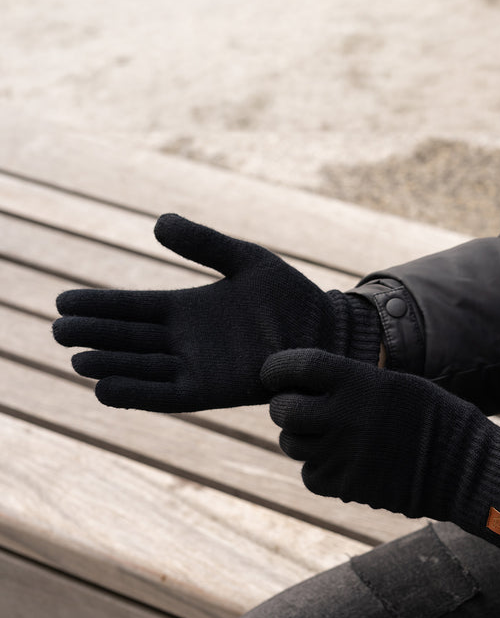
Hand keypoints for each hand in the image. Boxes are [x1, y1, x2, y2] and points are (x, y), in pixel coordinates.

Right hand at [52, 214, 379, 411]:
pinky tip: (105, 390)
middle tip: (57, 331)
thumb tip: (157, 222)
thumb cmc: (289, 297)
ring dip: (110, 364)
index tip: (62, 301)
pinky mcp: (211, 391)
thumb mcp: (245, 260)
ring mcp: (195, 367)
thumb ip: (203, 244)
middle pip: (128, 338)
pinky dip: (137, 393)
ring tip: (77, 359)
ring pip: (141, 367)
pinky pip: (166, 395)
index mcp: (186, 308)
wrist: (324, 333)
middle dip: (94, 334)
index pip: (132, 308)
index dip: (99, 305)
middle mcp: (183, 341)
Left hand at [261, 348, 499, 537]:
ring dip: (301, 438)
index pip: (295, 366)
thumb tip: (305, 381)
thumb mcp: (393, 383)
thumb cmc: (431, 416)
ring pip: (292, 444)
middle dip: (285, 406)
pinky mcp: (344, 486)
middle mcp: (342, 416)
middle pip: (282, 410)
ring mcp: (340, 454)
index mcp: (357, 382)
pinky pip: (310, 474)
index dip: (277, 369)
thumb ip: (348, 381)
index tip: (274, 373)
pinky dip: (318, 469)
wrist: (462, 466)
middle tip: (299, 407)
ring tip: (327, 435)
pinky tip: (342, 461)